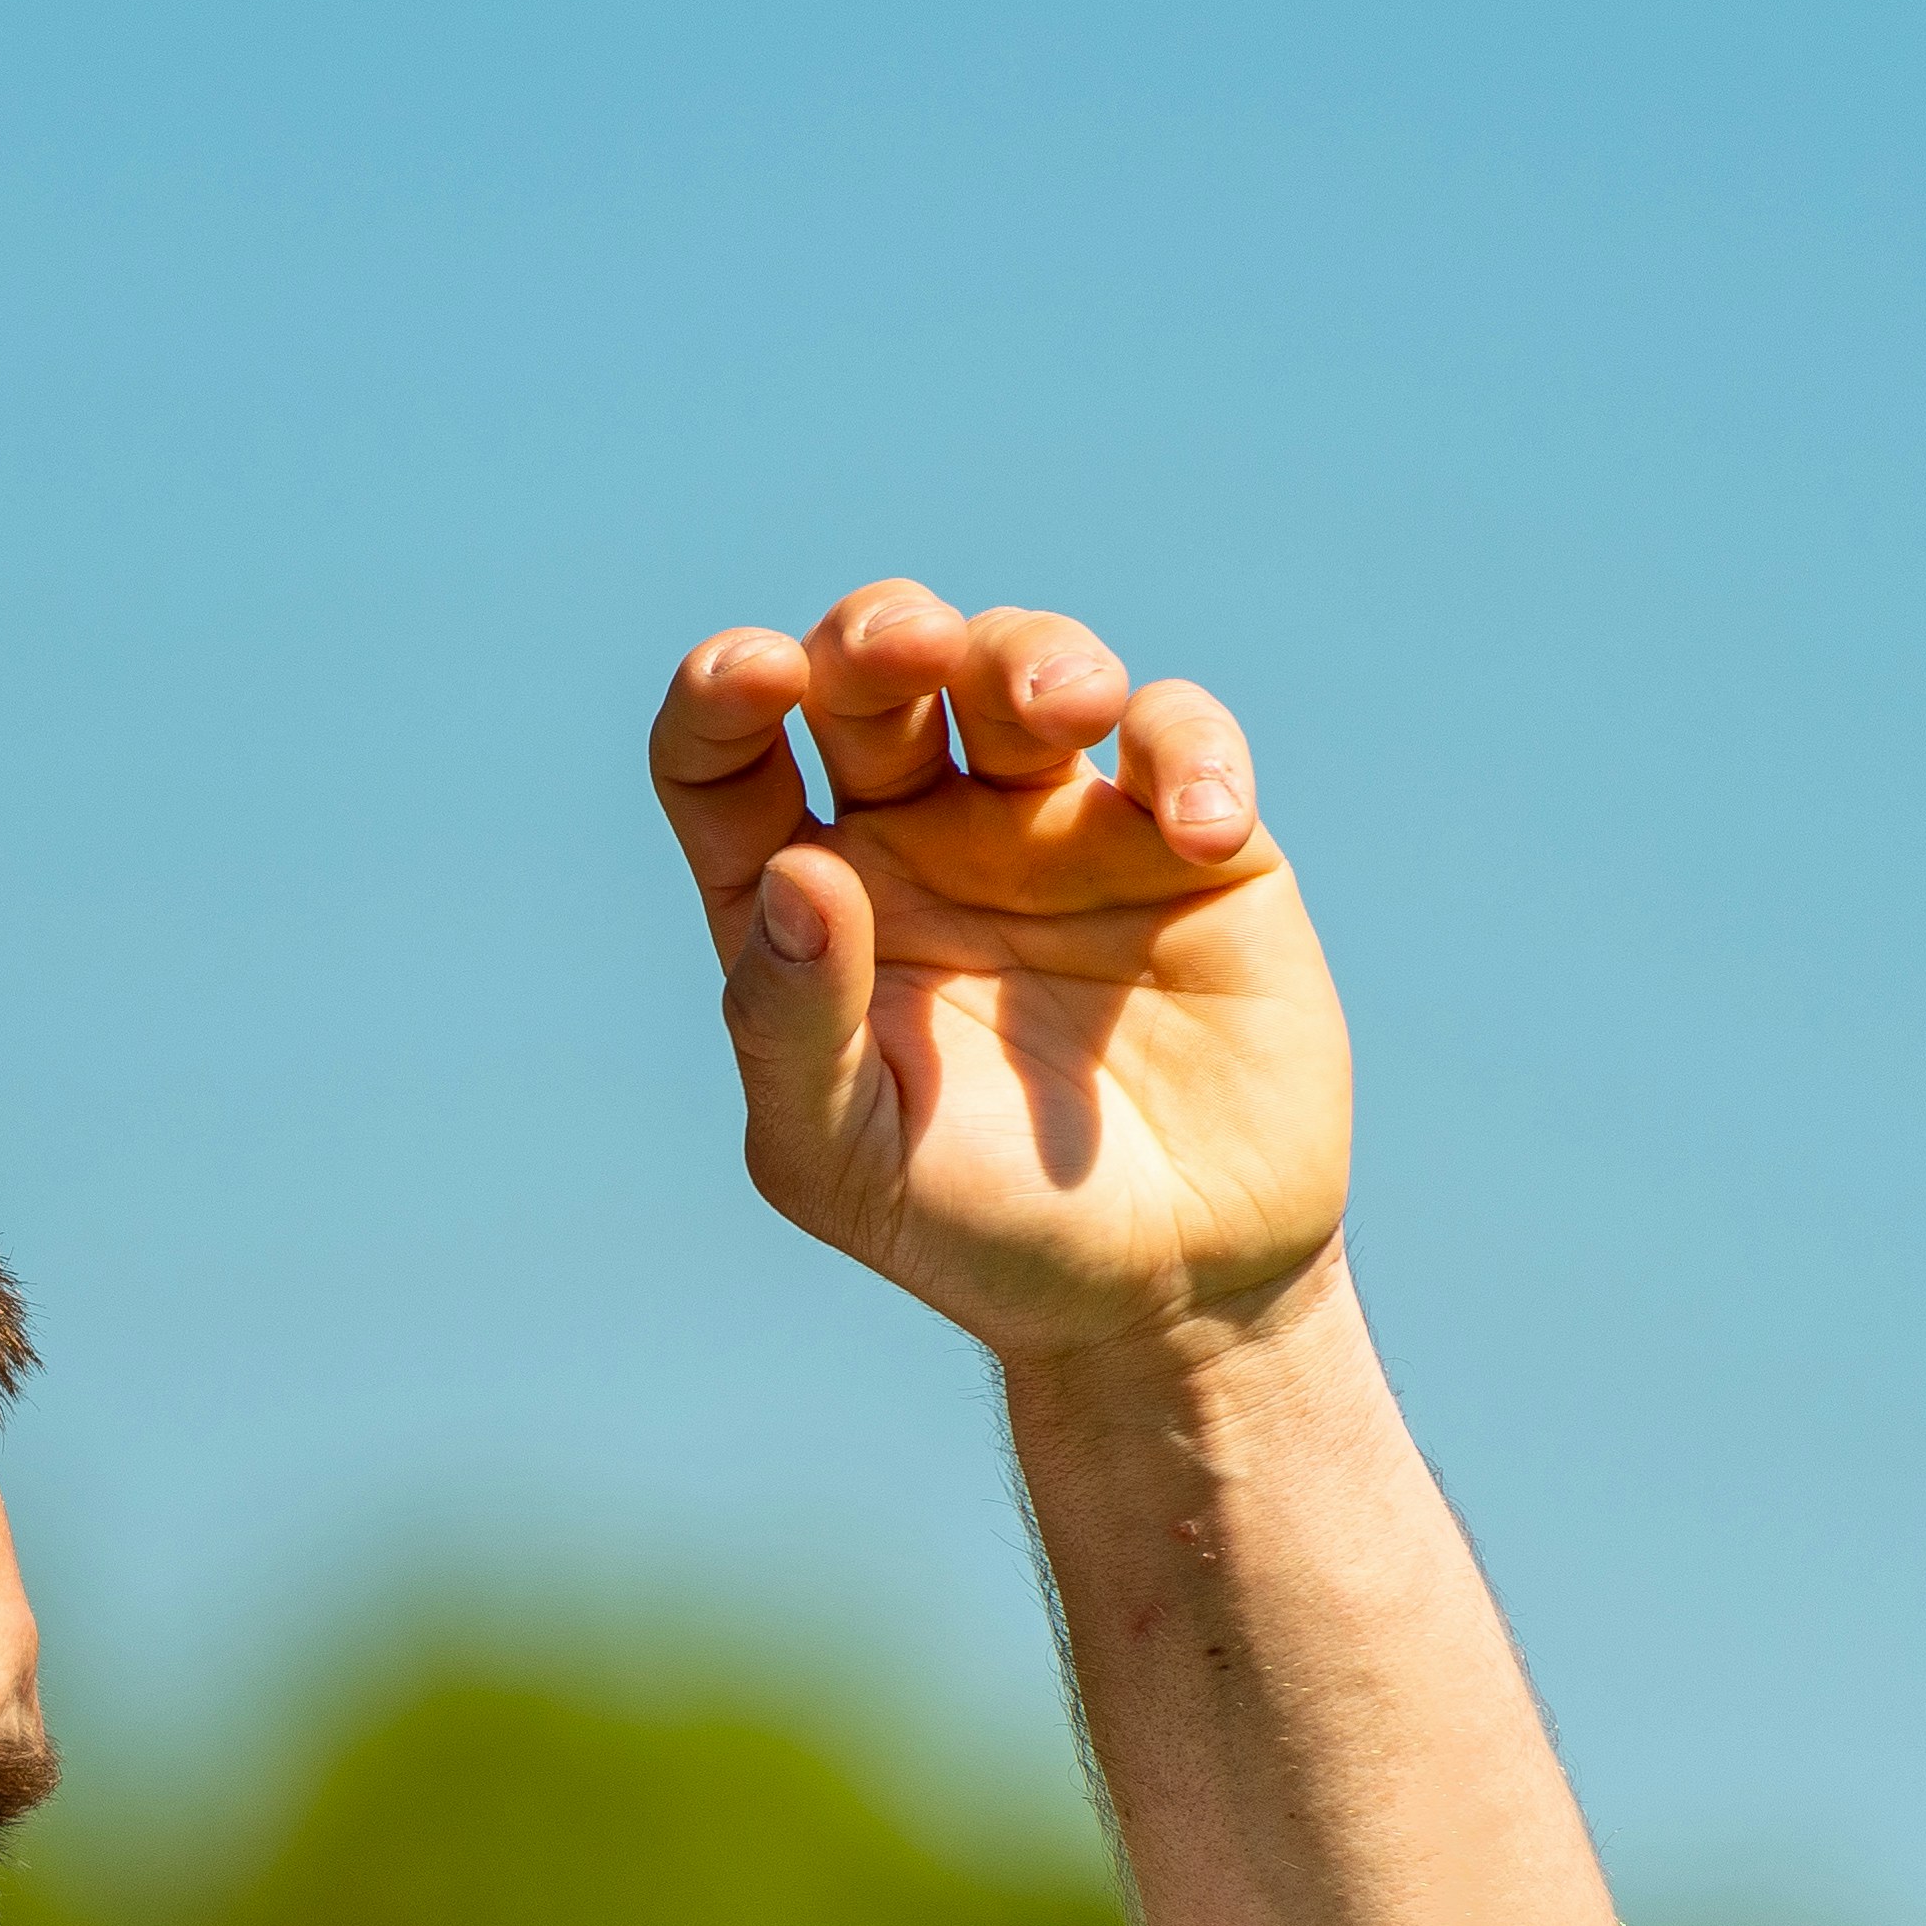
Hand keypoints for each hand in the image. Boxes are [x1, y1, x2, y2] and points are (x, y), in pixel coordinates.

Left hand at [651, 585, 1346, 1366]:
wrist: (1164, 1293)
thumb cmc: (970, 1229)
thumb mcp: (842, 1154)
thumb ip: (792, 1022)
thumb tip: (793, 872)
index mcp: (804, 898)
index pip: (727, 762)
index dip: (721, 696)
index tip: (751, 675)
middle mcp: (918, 838)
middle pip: (874, 676)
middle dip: (881, 632)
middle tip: (909, 650)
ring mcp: (1054, 828)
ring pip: (1022, 667)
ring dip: (1034, 654)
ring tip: (1067, 707)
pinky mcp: (1187, 843)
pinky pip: (1178, 739)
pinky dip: (1191, 751)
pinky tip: (1204, 832)